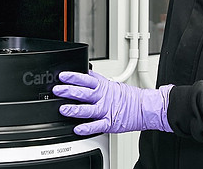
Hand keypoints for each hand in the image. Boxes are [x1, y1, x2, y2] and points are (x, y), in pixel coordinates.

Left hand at [52, 70, 173, 135]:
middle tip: (57, 90)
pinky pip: (97, 126)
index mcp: (103, 86)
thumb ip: (96, 81)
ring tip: (63, 109)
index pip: (86, 79)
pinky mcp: (110, 123)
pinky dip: (87, 127)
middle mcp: (103, 97)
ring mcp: (106, 110)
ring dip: (75, 109)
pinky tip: (77, 128)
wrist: (144, 107)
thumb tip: (83, 74)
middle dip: (69, 91)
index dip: (73, 77)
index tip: (62, 76)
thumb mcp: (111, 84)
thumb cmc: (128, 97)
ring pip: (88, 109)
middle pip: (84, 92)